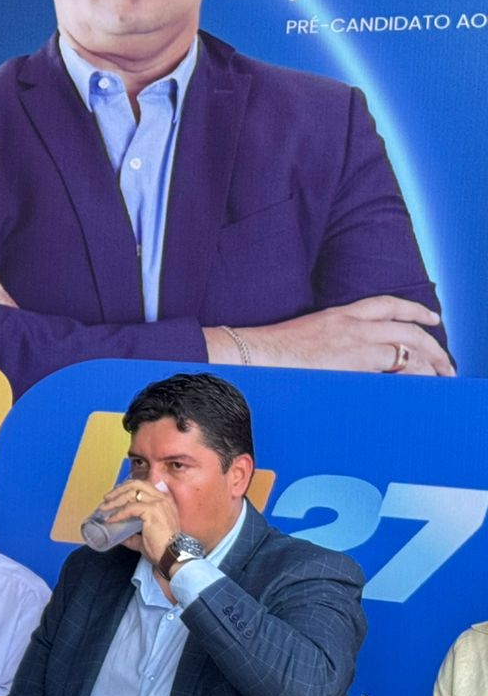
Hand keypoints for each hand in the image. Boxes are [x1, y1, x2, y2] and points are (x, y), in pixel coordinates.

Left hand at [98, 478, 181, 592]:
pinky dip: (118, 513)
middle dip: (119, 490)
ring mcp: (158, 503)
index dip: (126, 488)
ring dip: (115, 500)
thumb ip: (133, 533)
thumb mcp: (145, 537)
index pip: (143, 486)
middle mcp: (163, 498)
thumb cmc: (162, 549)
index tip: (114, 494)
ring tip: (104, 508)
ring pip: (132, 493)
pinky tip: (111, 519)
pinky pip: (130, 508)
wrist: (172, 556)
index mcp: (164, 501)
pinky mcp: (152, 510)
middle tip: (106, 498)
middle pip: (136, 484)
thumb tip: (119, 534)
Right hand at [208, 296, 451, 375]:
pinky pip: (391, 371)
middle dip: (432, 346)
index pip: (387, 305)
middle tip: (445, 363)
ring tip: (439, 378)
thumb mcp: (306, 335)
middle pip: (406, 330)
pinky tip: (417, 389)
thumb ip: (331, 340)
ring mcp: (351, 346)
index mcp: (338, 314)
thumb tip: (341, 356)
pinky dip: (409, 380)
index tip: (430, 319)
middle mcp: (350, 326)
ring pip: (406, 350)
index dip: (414, 311)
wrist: (251, 355)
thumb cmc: (269, 351)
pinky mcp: (350, 366)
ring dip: (428, 365)